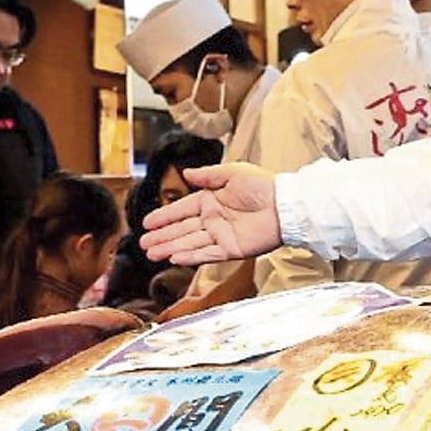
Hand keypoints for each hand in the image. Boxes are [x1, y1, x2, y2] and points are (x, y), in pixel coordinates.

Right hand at [140, 162, 282, 266]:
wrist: (286, 204)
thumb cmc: (263, 185)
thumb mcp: (232, 173)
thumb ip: (207, 176)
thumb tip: (186, 173)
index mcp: (211, 201)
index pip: (181, 210)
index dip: (164, 216)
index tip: (146, 223)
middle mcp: (213, 220)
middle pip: (182, 230)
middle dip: (162, 237)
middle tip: (143, 243)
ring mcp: (221, 236)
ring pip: (190, 243)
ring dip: (170, 248)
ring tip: (151, 253)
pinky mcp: (232, 249)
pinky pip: (207, 254)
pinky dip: (191, 257)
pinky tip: (174, 258)